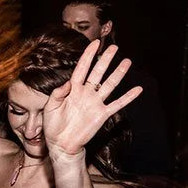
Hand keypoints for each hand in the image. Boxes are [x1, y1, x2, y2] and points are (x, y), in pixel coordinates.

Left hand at [43, 40, 142, 158]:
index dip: (88, 55)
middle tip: (114, 48)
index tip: (95, 43)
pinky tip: (137, 90)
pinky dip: (127, 97)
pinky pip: (117, 104)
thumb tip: (68, 83)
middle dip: (106, 60)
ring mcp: (95, 103)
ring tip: (127, 62)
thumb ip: (58, 94)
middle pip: (98, 73)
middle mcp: (85, 93)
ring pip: (109, 85)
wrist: (61, 144)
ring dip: (118, 74)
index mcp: (72, 89)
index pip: (82, 68)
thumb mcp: (50, 107)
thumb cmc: (52, 125)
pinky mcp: (102, 114)